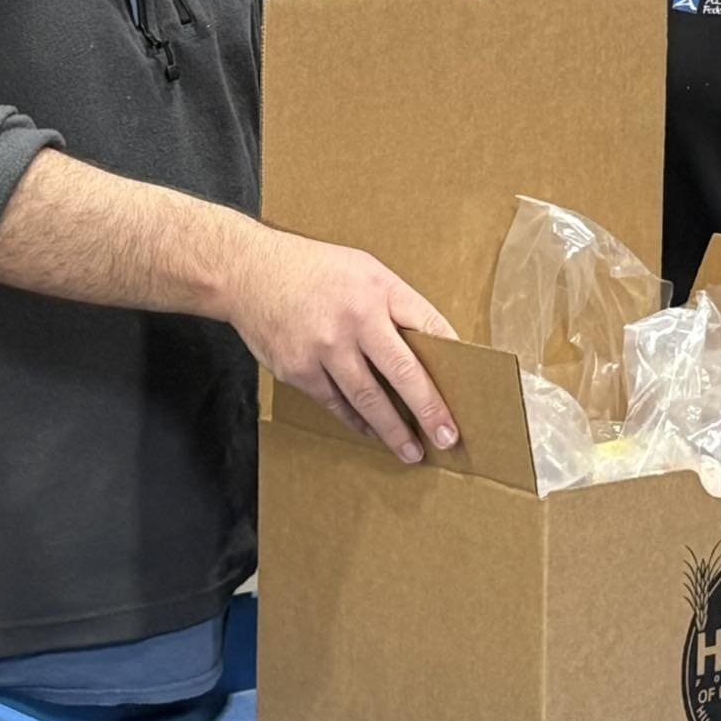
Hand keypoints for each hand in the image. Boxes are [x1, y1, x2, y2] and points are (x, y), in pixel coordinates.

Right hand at [222, 229, 460, 464]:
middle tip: (449, 438)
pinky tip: (372, 432)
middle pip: (405, 373)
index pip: (430, 327)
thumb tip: (429, 345)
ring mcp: (325, 348)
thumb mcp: (362, 269)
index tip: (472, 390)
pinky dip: (357, 421)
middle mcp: (355, 319)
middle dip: (430, 410)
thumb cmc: (313, 269)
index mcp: (378, 289)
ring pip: (369, 399)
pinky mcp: (299, 370)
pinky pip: (336, 404)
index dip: (455, 359)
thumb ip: (394, 303)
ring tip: (412, 451)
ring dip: (393, 430)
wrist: (248, 272)